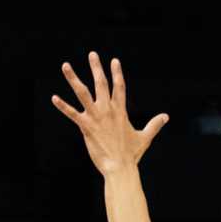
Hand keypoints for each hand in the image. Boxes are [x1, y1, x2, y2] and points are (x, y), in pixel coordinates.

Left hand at [50, 53, 168, 177]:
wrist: (120, 166)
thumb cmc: (132, 154)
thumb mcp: (145, 137)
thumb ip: (154, 125)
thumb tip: (166, 117)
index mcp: (120, 111)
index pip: (119, 87)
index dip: (117, 73)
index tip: (114, 61)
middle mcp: (108, 110)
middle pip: (101, 83)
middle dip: (96, 68)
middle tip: (92, 54)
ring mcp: (96, 117)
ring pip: (83, 93)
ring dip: (73, 79)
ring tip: (65, 66)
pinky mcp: (86, 127)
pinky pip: (72, 114)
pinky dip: (63, 106)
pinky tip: (54, 98)